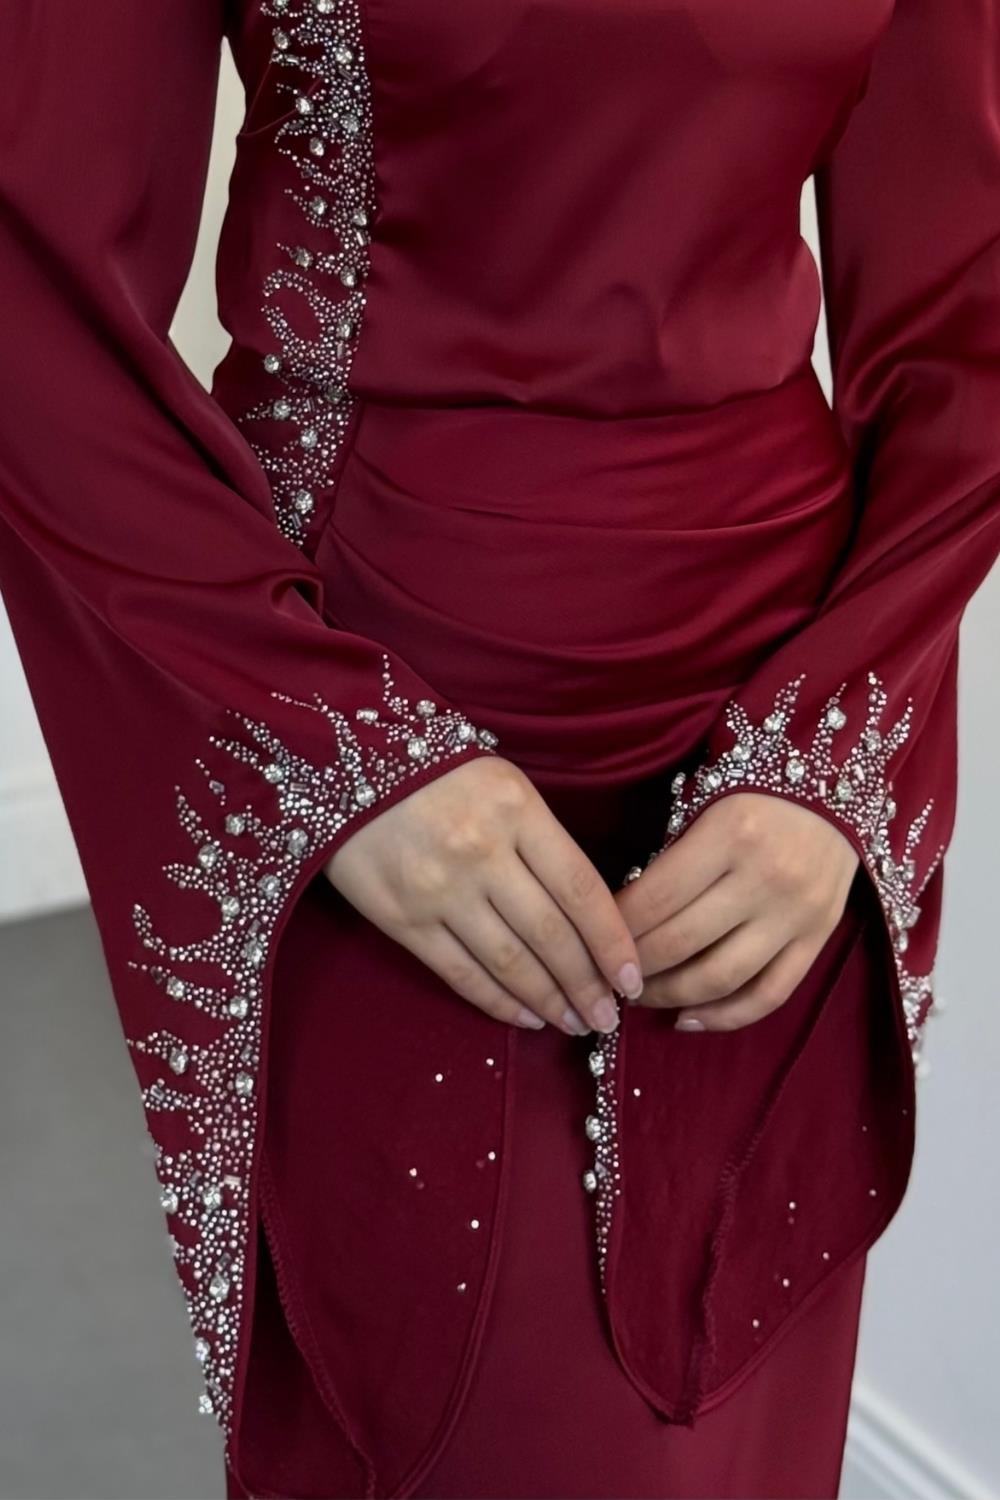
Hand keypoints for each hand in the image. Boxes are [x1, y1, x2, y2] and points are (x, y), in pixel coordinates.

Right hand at [324, 756, 642, 1035]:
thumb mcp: (503, 786)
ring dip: (549, 1001)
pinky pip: (460, 973)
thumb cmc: (439, 774)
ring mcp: (440, 891)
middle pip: (551, 935)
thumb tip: (586, 914)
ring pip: (510, 962)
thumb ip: (542, 841)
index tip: (632, 976)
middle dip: (588, 985)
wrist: (346, 769)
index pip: (582, 890)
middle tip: (608, 1018)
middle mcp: (482, 853)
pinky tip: (526, 1017)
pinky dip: (498, 1002)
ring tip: (575, 1024)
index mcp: (516, 811)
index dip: (613, 942)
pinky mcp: (403, 920)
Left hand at [615, 792, 860, 1031]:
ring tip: (639, 997)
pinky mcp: (819, 938)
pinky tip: (687, 1020)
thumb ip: (672, 856)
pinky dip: (725, 1017)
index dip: (616, 929)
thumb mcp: (706, 803)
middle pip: (682, 942)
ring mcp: (795, 914)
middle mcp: (765, 878)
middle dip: (634, 967)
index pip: (656, 898)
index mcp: (729, 834)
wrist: (834, 789)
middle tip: (607, 976)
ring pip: (720, 977)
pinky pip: (769, 994)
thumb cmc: (754, 793)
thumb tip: (621, 916)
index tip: (591, 941)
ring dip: (669, 996)